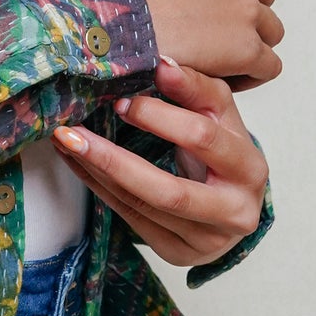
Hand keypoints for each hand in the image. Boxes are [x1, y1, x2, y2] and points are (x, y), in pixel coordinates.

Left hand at [53, 55, 267, 268]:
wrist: (235, 203)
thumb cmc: (225, 150)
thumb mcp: (220, 115)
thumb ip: (195, 88)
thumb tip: (161, 63)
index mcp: (250, 169)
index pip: (203, 138)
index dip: (160, 118)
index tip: (121, 99)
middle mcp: (234, 212)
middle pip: (169, 190)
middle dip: (115, 159)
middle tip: (75, 131)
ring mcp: (206, 241)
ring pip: (142, 207)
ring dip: (97, 172)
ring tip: (65, 141)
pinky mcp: (178, 253)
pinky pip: (130, 219)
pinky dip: (98, 187)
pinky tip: (76, 163)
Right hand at [124, 0, 282, 89]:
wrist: (118, 24)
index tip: (219, 6)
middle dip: (245, 14)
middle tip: (215, 33)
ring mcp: (248, 8)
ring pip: (270, 30)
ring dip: (250, 43)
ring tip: (221, 58)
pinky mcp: (248, 47)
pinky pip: (269, 65)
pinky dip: (252, 74)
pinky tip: (226, 77)